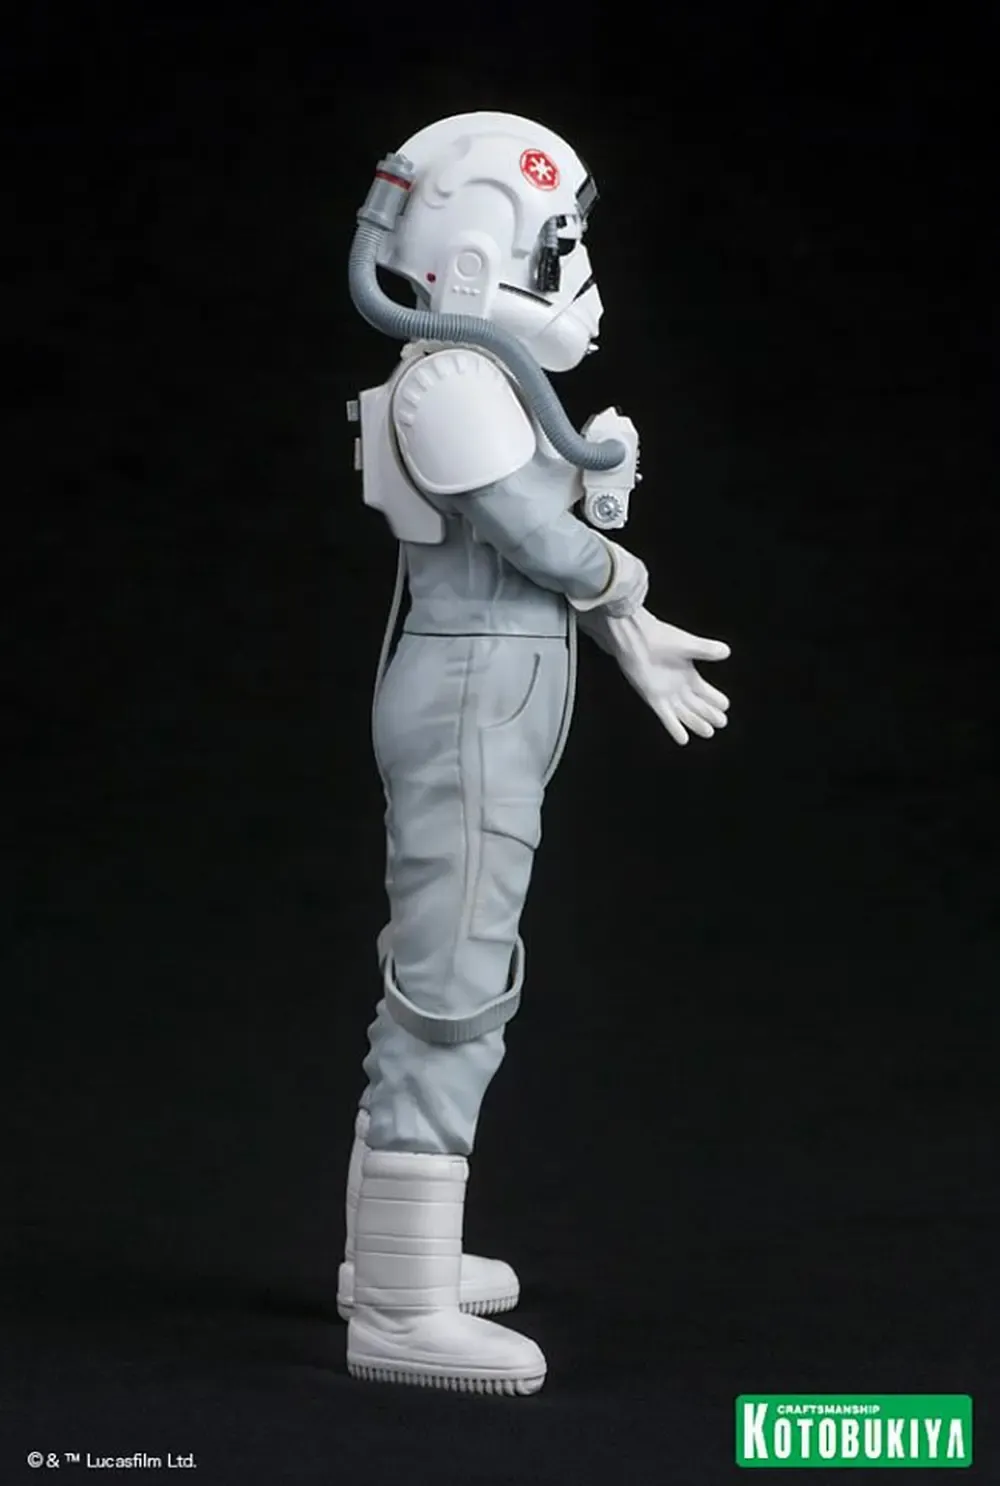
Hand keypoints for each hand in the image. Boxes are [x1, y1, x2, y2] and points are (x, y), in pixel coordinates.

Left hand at [600, 607, 730, 745]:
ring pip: (684, 714)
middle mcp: (678, 688)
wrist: (635, 640)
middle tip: (722, 723)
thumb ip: (706, 649)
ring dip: (696, 723)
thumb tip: (727, 651)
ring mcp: (666, 695)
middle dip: (709, 714)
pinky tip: (684, 740)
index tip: (725, 706)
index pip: (706, 692)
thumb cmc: (659, 639)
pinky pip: (666, 717)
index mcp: (688, 675)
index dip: (715, 699)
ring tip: (709, 732)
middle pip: (697, 706)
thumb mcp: (687, 645)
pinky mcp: (653, 699)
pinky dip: (674, 728)